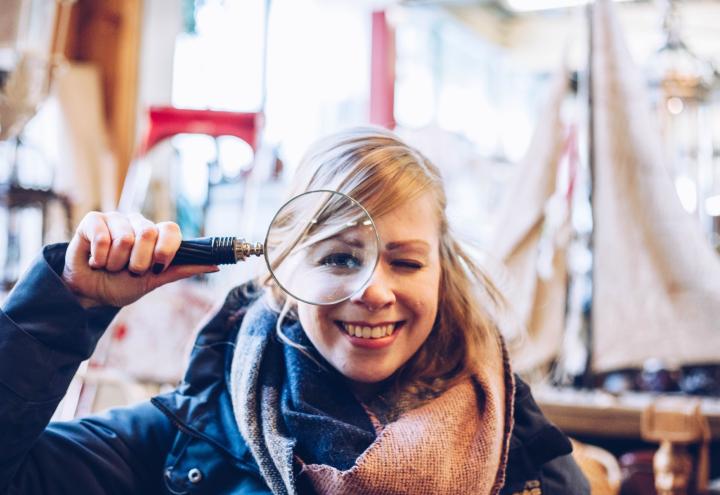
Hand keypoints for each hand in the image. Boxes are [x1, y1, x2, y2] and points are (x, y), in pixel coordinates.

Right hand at [62, 212, 217, 307]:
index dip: (166, 249)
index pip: (171, 229)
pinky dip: (99, 257)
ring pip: (124, 238)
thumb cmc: (122, 285)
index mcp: (156, 236)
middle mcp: (138, 223)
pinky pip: (102, 237)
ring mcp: (116, 219)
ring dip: (115, 263)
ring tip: (110, 266)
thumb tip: (216, 264)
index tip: (157, 267)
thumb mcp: (154, 280)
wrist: (89, 294)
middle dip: (138, 262)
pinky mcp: (93, 220)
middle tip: (129, 270)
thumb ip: (182, 270)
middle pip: (148, 233)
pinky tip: (95, 261)